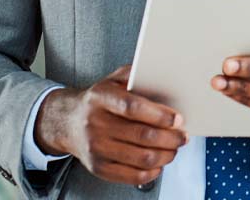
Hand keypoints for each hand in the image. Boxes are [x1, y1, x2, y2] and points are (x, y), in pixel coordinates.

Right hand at [34, 65, 187, 185]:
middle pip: (141, 135)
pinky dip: (152, 171)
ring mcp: (96, 149)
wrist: (67, 121)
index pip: (133, 107)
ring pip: (141, 158)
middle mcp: (95, 124)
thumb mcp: (112, 79)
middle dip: (169, 138)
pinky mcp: (98, 168)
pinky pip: (132, 175)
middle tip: (182, 136)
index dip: (159, 114)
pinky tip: (159, 162)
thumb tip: (163, 75)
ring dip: (165, 155)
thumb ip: (134, 74)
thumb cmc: (97, 99)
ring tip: (174, 148)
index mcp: (100, 97)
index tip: (177, 118)